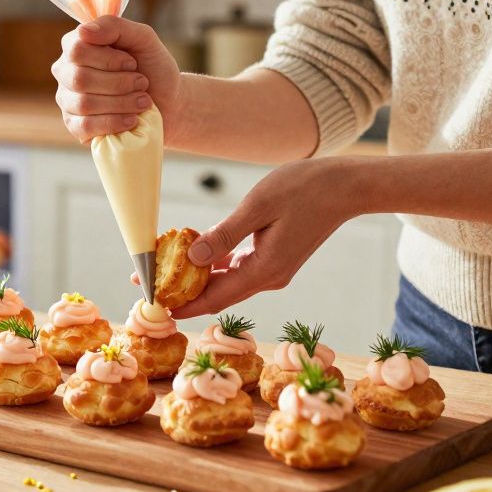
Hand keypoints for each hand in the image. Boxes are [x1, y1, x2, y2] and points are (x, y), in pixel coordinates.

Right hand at [52, 16, 181, 142]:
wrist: (169, 102)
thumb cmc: (153, 67)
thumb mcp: (142, 39)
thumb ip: (115, 26)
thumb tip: (83, 31)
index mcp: (77, 46)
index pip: (77, 50)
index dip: (108, 59)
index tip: (133, 63)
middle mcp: (66, 72)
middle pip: (80, 79)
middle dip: (119, 83)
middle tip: (142, 83)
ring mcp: (68, 100)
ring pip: (84, 104)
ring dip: (121, 103)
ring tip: (143, 101)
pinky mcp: (75, 126)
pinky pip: (85, 127)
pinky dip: (113, 123)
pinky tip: (131, 120)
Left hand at [169, 158, 367, 318]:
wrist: (345, 186)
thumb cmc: (303, 189)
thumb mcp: (258, 207)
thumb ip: (224, 236)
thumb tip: (192, 260)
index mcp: (264, 271)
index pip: (215, 299)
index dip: (182, 305)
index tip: (153, 305)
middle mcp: (268, 277)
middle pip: (217, 294)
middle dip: (181, 292)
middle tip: (146, 284)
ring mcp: (272, 269)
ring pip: (226, 281)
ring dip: (195, 278)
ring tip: (162, 269)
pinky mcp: (274, 257)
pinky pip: (237, 267)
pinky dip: (215, 264)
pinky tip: (194, 254)